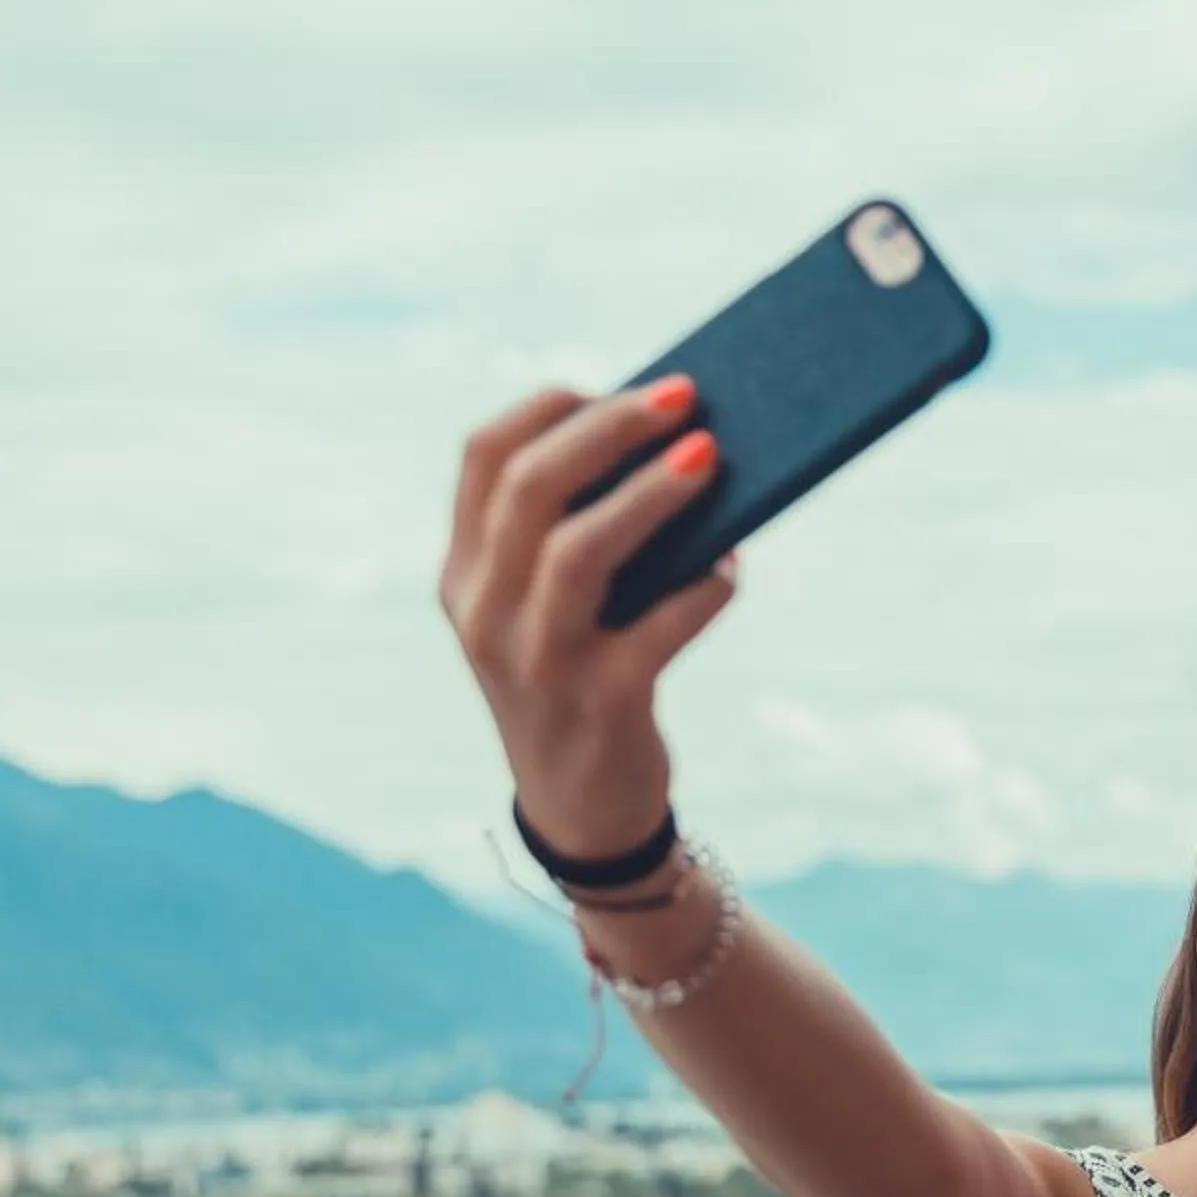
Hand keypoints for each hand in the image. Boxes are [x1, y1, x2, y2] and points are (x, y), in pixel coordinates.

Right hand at [439, 378, 738, 860]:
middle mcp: (485, 613)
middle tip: (683, 396)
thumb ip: (579, 536)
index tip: (616, 384)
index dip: (549, 407)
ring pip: (579, 552)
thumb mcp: (551, 608)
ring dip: (651, 496)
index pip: (483, 458)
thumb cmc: (584, 678)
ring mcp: (536, 663)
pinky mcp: (599, 706)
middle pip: (529, 488)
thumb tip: (681, 443)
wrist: (582, 813)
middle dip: (609, 428)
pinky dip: (702, 590)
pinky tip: (731, 569)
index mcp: (465, 574)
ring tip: (710, 456)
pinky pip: (656, 630)